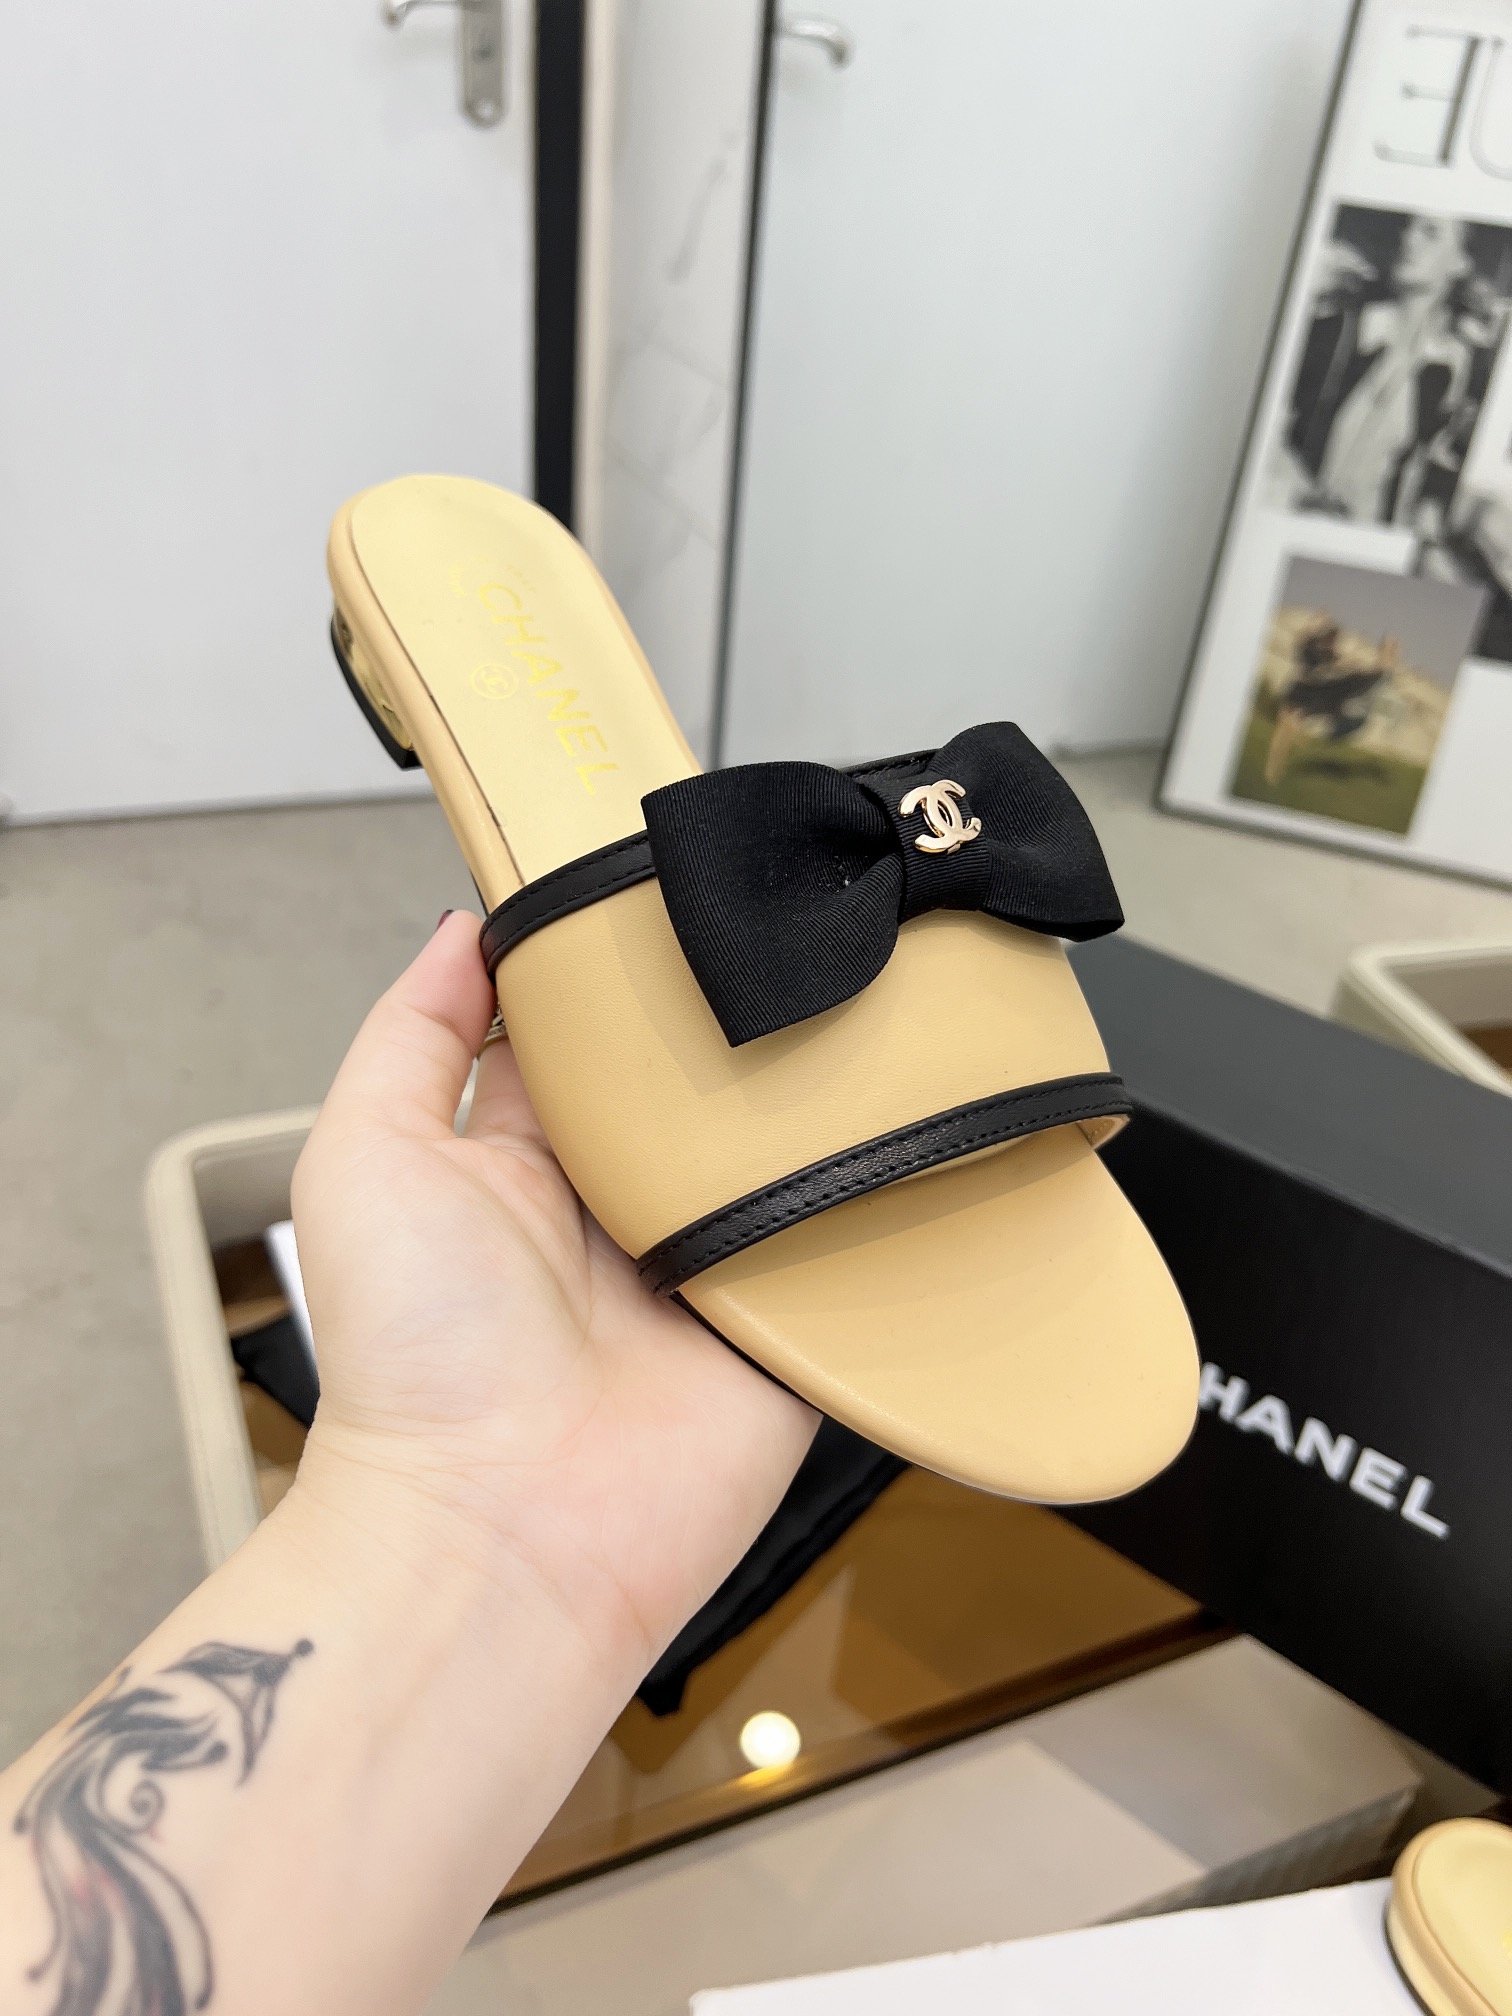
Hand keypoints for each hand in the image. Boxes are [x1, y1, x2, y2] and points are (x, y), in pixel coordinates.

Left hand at [288, 913, 814, 1677]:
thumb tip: (463, 926)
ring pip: (783, 1148)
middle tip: (805, 920)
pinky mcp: (788, 1324)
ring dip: (819, 1093)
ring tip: (887, 992)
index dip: (624, 960)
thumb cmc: (414, 1354)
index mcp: (526, 1158)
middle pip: (697, 1080)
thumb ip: (414, 1034)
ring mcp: (713, 1263)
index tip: (680, 873)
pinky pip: (849, 1243)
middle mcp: (622, 1204)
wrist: (504, 1529)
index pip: (590, 1032)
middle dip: (740, 1013)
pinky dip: (880, 1194)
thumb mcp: (368, 1156)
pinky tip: (928, 1112)